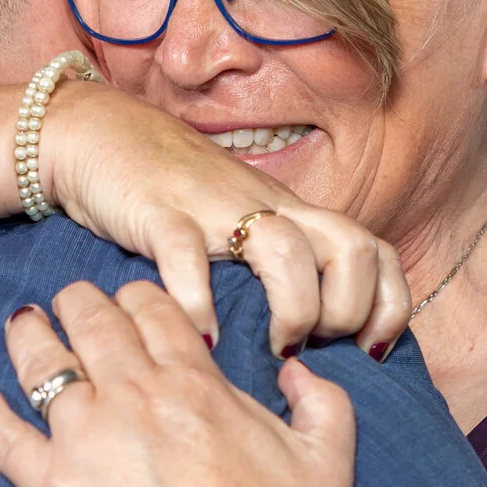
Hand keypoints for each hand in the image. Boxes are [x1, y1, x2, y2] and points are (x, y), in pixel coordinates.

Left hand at [0, 281, 353, 486]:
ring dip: (30, 334)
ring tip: (22, 324)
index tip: (128, 305)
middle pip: (91, 318)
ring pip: (42, 360)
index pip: (151, 306)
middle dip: (79, 302)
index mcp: (194, 381)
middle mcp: (134, 396)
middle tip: (70, 304)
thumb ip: (324, 400)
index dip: (137, 297)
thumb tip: (294, 366)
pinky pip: (3, 435)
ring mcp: (86, 438)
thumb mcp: (329, 462)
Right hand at [40, 84, 410, 361]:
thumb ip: (270, 272)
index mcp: (291, 213)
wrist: (97, 132)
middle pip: (350, 247)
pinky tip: (201, 337)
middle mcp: (267, 206)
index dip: (388, 305)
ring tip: (270, 350)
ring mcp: (215, 205)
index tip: (369, 354)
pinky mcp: (158, 210)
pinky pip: (187, 255)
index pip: (374, 250)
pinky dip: (199, 302)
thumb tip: (301, 346)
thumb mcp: (236, 228)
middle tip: (310, 349)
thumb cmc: (171, 196)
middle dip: (347, 310)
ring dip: (293, 310)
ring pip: (286, 249)